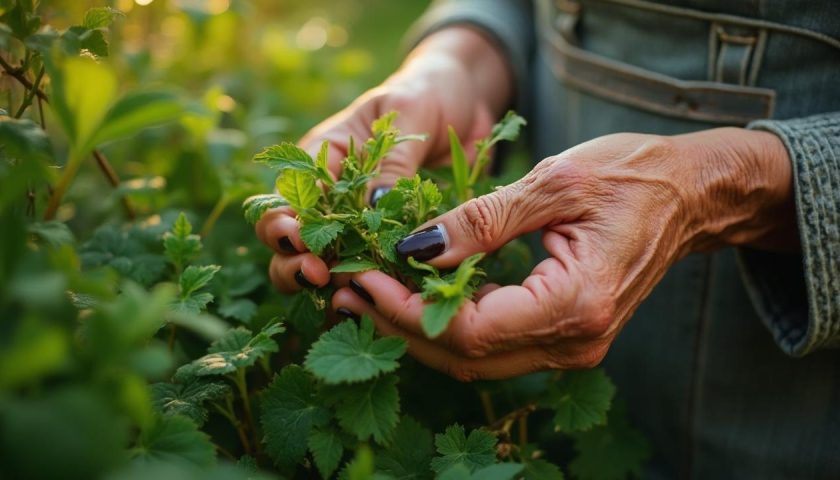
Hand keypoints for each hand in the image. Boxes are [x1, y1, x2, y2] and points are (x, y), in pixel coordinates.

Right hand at [255, 27, 511, 292]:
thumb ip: (390, 160)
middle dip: (294, 262)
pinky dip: (364, 292)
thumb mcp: (407, 112)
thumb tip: (372, 207)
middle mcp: (330, 196)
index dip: (285, 223)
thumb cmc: (425, 94)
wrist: (462, 102)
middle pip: (290, 242)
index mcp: (321, 156)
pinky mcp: (387, 243)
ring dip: (324, 285)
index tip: (300, 239)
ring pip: (322, 266)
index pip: (287, 196)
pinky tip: (370, 306)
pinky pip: (370, 273)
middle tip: (319, 275)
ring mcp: (356, 224)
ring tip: (341, 294)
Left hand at [331, 128, 795, 379]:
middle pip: (463, 356)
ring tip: (368, 293)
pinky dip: (448, 324)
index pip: (468, 330)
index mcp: (575, 304)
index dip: (405, 309)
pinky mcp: (563, 336)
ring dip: (417, 329)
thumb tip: (413, 249)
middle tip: (347, 290)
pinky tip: (416, 295)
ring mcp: (571, 346)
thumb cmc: (632, 176)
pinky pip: (494, 344)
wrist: (689, 195)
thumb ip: (481, 221)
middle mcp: (574, 342)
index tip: (361, 277)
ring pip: (474, 358)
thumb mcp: (554, 182)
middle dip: (398, 326)